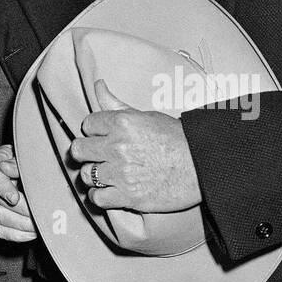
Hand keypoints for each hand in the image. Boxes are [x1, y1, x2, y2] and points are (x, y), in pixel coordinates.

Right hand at [0, 144, 37, 242]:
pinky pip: (2, 230)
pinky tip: (31, 231)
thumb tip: (6, 167)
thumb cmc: (31, 159)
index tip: (14, 198)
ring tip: (38, 223)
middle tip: (37, 212)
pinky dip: (17, 234)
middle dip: (20, 210)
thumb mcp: (27, 153)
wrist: (35, 168)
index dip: (3, 188)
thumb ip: (18, 160)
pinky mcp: (1, 217)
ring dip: (20, 223)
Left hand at [68, 80, 200, 212]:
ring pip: (85, 174)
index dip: (94, 131)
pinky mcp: (128, 196)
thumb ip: (116, 104)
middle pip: (79, 149)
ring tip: (106, 173)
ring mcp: (121, 173)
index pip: (87, 124)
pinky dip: (99, 196)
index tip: (103, 136)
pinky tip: (108, 190)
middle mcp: (118, 146)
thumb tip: (97, 83)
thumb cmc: (176, 139)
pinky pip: (96, 198)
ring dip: (93, 175)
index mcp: (122, 122)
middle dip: (87, 152)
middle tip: (99, 155)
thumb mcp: (145, 115)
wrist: (202, 167)